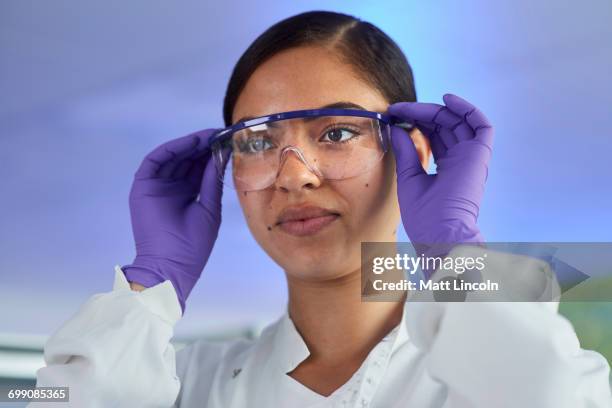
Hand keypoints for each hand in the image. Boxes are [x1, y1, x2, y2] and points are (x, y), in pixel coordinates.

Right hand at [121, 129, 225, 312]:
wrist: (172, 265)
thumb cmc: (193, 244)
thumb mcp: (209, 208)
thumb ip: (212, 182)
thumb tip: (220, 156)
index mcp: (187, 194)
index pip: (199, 167)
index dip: (212, 154)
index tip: (229, 141)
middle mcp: (171, 187)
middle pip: (187, 159)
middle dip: (203, 145)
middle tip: (221, 133)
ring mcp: (156, 185)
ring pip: (173, 156)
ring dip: (190, 144)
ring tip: (209, 135)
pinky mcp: (142, 185)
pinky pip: (156, 160)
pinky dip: (173, 149)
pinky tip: (191, 142)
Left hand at [388, 94, 493, 271]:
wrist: (439, 233)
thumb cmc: (424, 215)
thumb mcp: (409, 178)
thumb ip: (406, 152)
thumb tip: (397, 128)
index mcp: (447, 169)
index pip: (435, 136)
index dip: (416, 123)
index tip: (394, 116)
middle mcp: (461, 161)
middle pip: (445, 126)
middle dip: (421, 114)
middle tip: (398, 109)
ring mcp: (471, 158)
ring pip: (458, 122)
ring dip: (435, 110)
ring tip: (411, 107)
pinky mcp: (479, 155)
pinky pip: (481, 125)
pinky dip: (467, 109)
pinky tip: (446, 100)